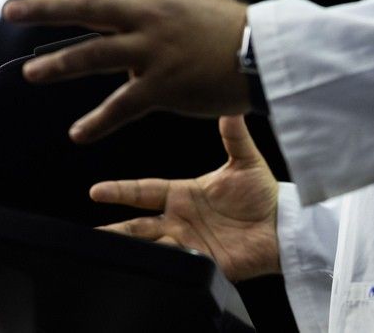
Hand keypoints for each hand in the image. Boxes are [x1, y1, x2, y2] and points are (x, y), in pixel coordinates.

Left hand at [3, 0, 250, 141]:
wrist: (266, 56)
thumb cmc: (240, 27)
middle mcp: (150, 16)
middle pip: (89, 7)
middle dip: (46, 8)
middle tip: (10, 11)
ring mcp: (154, 50)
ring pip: (96, 54)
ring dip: (60, 64)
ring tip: (31, 74)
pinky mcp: (164, 85)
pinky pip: (123, 105)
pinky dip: (98, 122)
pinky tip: (78, 134)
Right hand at [92, 115, 280, 281]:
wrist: (282, 227)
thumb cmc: (263, 194)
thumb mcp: (246, 162)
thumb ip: (234, 136)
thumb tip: (229, 107)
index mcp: (185, 194)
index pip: (145, 191)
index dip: (121, 190)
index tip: (96, 190)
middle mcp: (181, 218)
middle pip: (138, 225)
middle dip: (115, 229)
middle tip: (91, 233)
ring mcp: (189, 241)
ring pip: (151, 247)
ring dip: (132, 249)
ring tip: (110, 251)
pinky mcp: (202, 262)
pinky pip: (176, 263)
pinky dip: (164, 263)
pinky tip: (150, 265)